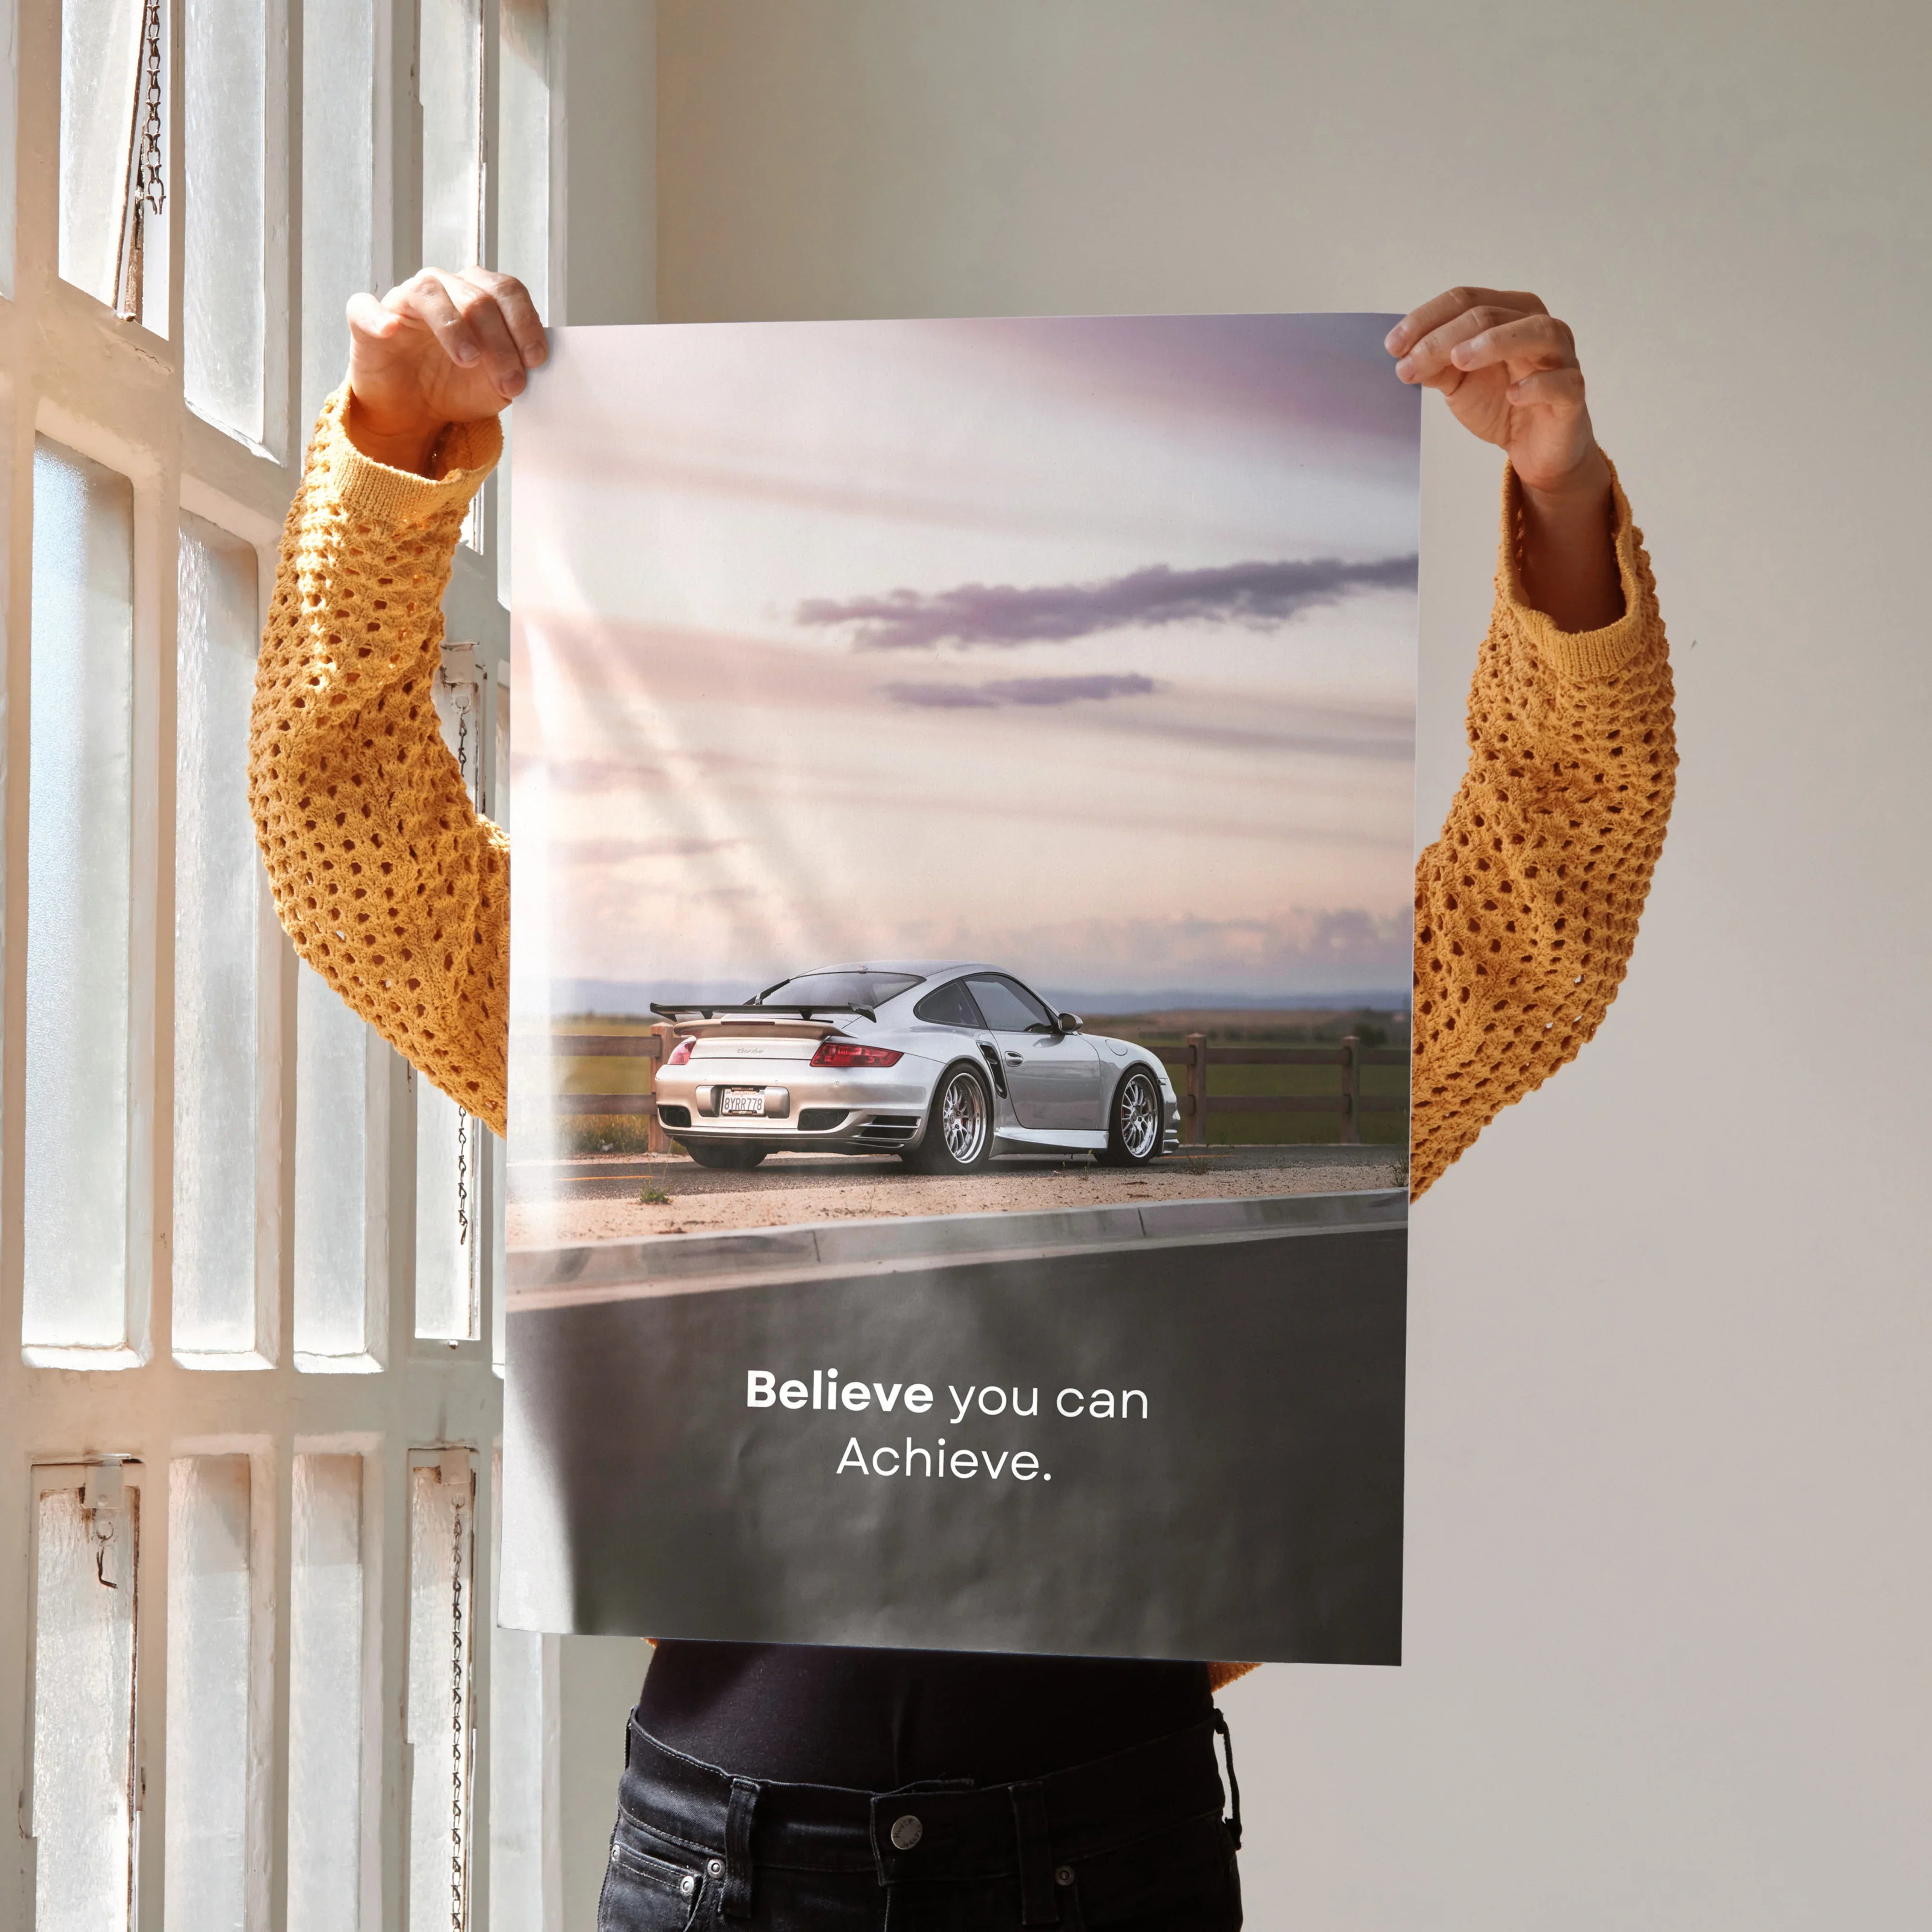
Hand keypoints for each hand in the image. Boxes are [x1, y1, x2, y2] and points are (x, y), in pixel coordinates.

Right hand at [344, 268, 546, 474]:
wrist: (414, 411)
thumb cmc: (457, 387)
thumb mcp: (498, 383)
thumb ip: (518, 367)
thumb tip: (537, 364)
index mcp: (478, 295)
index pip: (507, 291)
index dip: (525, 323)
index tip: (536, 360)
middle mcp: (443, 288)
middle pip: (476, 297)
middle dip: (500, 342)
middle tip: (511, 382)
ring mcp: (404, 301)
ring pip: (430, 293)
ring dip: (454, 327)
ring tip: (469, 360)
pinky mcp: (367, 320)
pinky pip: (366, 307)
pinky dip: (378, 317)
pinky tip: (391, 331)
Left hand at [1388, 287, 1621, 628]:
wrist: (1534, 448)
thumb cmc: (1500, 403)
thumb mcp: (1458, 382)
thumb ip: (1436, 364)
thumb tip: (1405, 355)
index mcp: (1509, 313)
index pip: (1466, 300)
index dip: (1426, 319)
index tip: (1393, 346)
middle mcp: (1538, 326)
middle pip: (1490, 314)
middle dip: (1444, 337)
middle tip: (1410, 363)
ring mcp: (1561, 357)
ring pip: (1536, 332)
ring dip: (1494, 342)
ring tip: (1459, 360)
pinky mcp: (1572, 394)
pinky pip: (1562, 382)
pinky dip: (1537, 385)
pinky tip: (1512, 394)